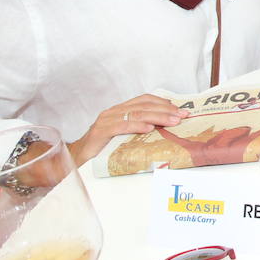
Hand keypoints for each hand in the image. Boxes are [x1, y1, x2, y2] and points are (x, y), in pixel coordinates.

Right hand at [67, 94, 189, 166]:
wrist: (78, 159)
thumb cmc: (103, 148)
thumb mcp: (125, 136)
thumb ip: (139, 129)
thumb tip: (166, 129)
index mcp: (121, 110)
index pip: (145, 100)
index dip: (163, 103)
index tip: (180, 109)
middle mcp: (114, 111)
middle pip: (143, 106)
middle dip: (165, 110)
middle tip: (181, 116)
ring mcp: (106, 120)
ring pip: (135, 114)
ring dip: (157, 117)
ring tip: (171, 121)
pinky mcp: (100, 132)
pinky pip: (121, 126)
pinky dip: (136, 126)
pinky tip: (148, 129)